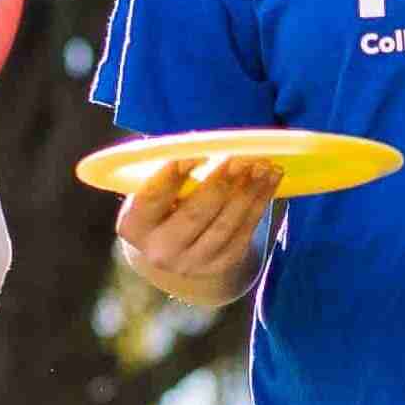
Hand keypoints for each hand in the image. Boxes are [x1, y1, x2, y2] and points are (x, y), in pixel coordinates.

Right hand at [115, 156, 280, 302]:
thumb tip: (201, 140)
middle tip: (240, 157)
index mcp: (134, 226)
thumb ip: (168, 168)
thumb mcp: (152, 188)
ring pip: (224, 225)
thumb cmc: (161, 202)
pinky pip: (244, 233)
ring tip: (263, 165)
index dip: (173, 175)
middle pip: (194, 214)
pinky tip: (271, 179)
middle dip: (220, 183)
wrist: (172, 248)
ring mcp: (191, 262)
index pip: (152, 198)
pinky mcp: (219, 264)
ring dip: (248, 192)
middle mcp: (159, 250)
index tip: (197, 151)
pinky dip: (260, 203)